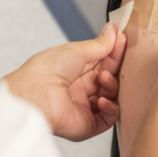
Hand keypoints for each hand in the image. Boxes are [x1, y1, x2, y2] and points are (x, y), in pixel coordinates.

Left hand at [3, 22, 127, 141]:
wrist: (34, 95)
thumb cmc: (45, 71)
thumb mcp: (76, 50)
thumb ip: (99, 44)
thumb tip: (113, 31)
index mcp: (73, 71)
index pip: (101, 61)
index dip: (113, 51)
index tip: (123, 40)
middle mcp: (79, 89)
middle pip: (108, 78)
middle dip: (115, 67)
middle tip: (122, 56)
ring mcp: (83, 107)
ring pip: (111, 97)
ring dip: (112, 85)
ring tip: (104, 78)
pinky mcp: (87, 125)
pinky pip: (109, 118)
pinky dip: (111, 108)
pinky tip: (102, 99)